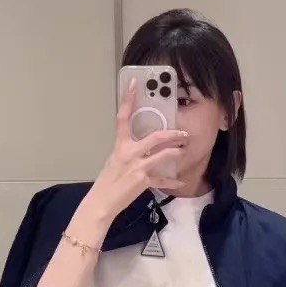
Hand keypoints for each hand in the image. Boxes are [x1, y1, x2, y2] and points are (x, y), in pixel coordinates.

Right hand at [88, 78, 187, 221]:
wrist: (102, 201)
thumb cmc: (107, 182)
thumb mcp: (114, 160)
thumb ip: (128, 151)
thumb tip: (139, 148)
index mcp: (120, 145)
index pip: (123, 117)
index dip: (128, 100)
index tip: (134, 85)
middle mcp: (129, 153)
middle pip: (155, 137)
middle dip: (172, 134)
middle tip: (183, 132)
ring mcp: (137, 167)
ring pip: (163, 155)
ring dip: (176, 152)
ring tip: (184, 151)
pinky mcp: (143, 181)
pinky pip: (162, 179)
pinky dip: (172, 181)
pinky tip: (180, 181)